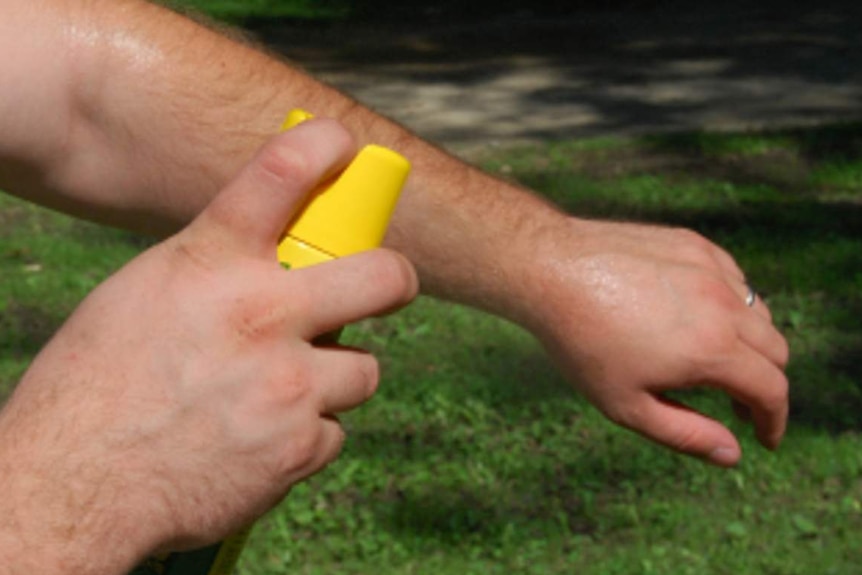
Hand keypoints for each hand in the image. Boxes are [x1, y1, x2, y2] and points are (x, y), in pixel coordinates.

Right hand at [0, 120, 416, 571]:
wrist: (73, 484)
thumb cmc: (98, 382)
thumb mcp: (148, 293)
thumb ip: (218, 267)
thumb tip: (278, 253)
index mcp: (210, 262)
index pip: (283, 172)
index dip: (325, 145)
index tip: (342, 144)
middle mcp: (260, 316)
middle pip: (384, 276)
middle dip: (392, 278)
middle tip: (383, 284)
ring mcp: (288, 386)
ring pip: (363, 368)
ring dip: (334, 376)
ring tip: (282, 389)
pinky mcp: (299, 448)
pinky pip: (332, 429)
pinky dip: (304, 433)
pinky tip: (259, 438)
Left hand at [526, 218, 788, 466]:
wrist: (550, 271)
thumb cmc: (583, 344)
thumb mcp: (627, 405)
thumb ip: (685, 434)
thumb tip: (733, 454)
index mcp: (712, 349)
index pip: (772, 389)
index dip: (774, 421)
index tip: (763, 439)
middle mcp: (723, 304)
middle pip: (775, 349)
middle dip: (765, 384)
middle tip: (737, 406)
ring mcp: (710, 268)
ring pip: (758, 311)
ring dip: (750, 343)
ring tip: (715, 362)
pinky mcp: (693, 244)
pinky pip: (733, 277)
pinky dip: (731, 303)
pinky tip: (698, 317)